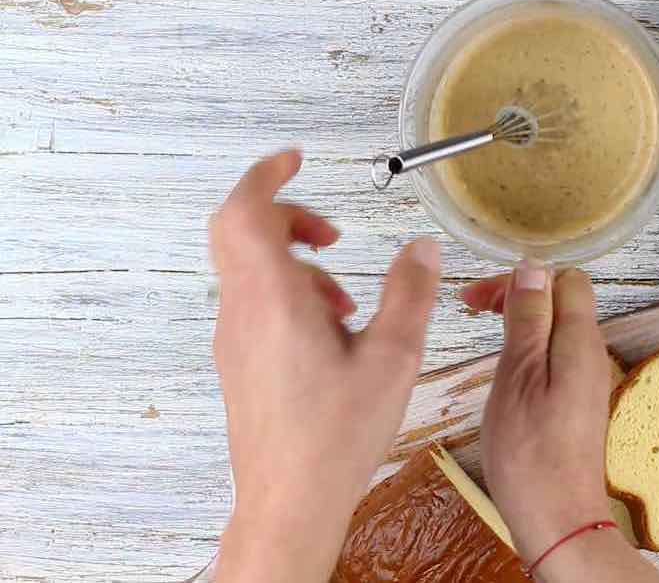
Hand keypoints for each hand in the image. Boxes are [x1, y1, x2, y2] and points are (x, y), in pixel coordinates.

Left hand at [210, 150, 440, 582]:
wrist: (289, 500)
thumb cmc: (334, 437)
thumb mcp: (392, 357)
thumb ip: (409, 293)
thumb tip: (423, 248)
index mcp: (273, 300)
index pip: (244, 211)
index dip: (266, 175)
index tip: (294, 159)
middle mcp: (243, 313)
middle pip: (242, 233)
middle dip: (289, 217)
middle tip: (332, 231)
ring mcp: (235, 339)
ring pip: (251, 270)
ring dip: (297, 264)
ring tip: (347, 300)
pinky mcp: (240, 362)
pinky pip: (255, 304)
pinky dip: (291, 295)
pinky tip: (333, 332)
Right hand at [464, 264, 658, 581]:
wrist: (558, 518)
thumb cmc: (531, 453)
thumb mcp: (517, 375)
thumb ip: (528, 320)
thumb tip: (532, 268)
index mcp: (580, 340)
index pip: (565, 277)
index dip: (522, 277)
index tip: (481, 299)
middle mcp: (592, 354)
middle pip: (562, 300)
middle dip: (518, 296)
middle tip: (474, 310)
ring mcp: (587, 379)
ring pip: (557, 329)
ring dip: (520, 323)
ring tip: (485, 337)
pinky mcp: (578, 402)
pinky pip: (556, 357)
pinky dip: (528, 351)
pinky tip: (504, 371)